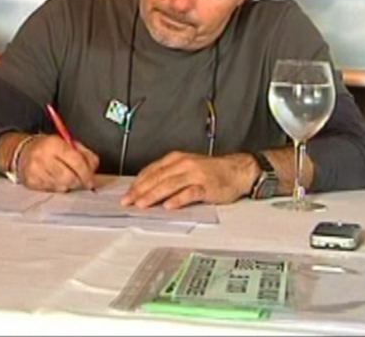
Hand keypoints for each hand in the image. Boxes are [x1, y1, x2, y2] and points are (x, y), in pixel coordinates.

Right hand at [17, 134, 98, 191]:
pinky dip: (57, 187)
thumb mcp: (66, 143)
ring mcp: (35, 171)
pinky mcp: (31, 182)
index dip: (87, 174)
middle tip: (81, 181)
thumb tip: (93, 168)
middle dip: (78, 182)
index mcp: (54, 144)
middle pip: (69, 178)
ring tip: (66, 177)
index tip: (91, 181)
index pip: (76, 162)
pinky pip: (52, 190)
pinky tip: (55, 179)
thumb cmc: (47, 148)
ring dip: (68, 185)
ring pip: (61, 186)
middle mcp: (43, 157)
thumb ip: (83, 153)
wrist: (22, 151)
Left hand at [121, 151, 255, 208]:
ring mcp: (195, 175)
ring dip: (153, 195)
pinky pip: (190, 193)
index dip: (137, 183)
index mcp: (176, 159)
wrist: (238, 170)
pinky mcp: (206, 186)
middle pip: (157, 178)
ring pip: (169, 185)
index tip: (126, 194)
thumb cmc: (211, 171)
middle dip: (140, 191)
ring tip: (142, 204)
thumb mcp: (186, 167)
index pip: (151, 171)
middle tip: (128, 201)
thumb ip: (168, 175)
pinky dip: (178, 199)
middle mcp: (183, 164)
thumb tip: (147, 189)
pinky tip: (169, 206)